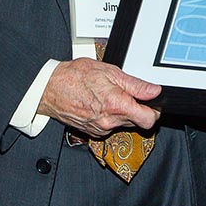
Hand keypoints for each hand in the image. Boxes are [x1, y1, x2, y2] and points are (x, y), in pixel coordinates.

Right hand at [37, 57, 161, 135]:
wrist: (51, 89)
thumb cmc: (76, 76)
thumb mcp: (110, 72)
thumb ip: (135, 85)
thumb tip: (154, 91)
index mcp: (116, 105)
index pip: (148, 120)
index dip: (154, 110)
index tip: (152, 102)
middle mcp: (110, 121)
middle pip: (138, 122)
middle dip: (137, 108)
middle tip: (128, 93)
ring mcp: (101, 129)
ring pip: (124, 124)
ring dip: (123, 112)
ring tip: (111, 95)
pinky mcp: (94, 132)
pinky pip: (111, 126)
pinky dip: (111, 117)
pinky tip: (101, 103)